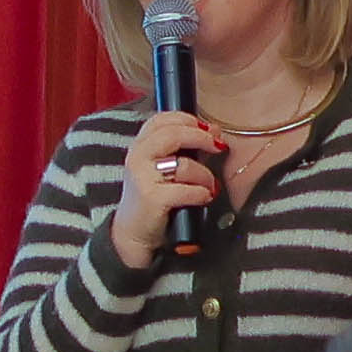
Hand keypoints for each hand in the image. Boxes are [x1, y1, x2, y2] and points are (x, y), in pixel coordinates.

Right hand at [107, 105, 236, 264]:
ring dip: (205, 176)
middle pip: (173, 134)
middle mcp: (138, 157)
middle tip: (218, 146)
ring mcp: (143, 178)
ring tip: (209, 186)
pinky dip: (201, 194)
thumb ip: (186, 147)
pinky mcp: (152, 198)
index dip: (187, 119)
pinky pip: (188, 189)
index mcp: (140, 146)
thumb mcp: (165, 167)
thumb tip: (214, 129)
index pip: (162, 120)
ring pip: (184, 165)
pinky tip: (203, 198)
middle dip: (201, 138)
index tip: (206, 128)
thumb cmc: (153, 197)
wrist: (134, 232)